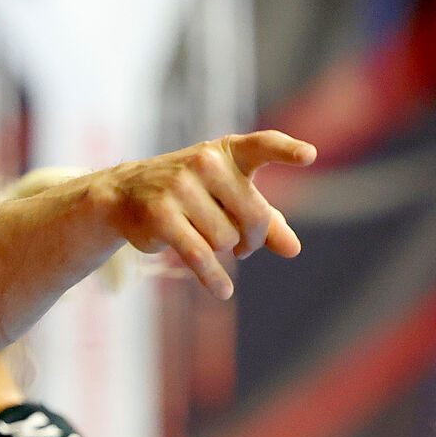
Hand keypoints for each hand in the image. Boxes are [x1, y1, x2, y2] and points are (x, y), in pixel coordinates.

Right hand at [88, 132, 315, 298]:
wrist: (125, 194)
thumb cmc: (190, 194)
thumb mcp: (228, 198)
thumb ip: (266, 220)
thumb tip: (294, 249)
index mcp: (227, 153)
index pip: (262, 145)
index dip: (286, 151)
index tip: (310, 156)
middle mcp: (205, 162)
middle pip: (253, 217)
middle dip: (252, 239)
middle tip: (243, 246)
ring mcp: (180, 187)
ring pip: (226, 240)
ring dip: (224, 250)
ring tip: (209, 241)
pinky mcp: (162, 215)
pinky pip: (201, 256)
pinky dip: (214, 278)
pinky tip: (223, 291)